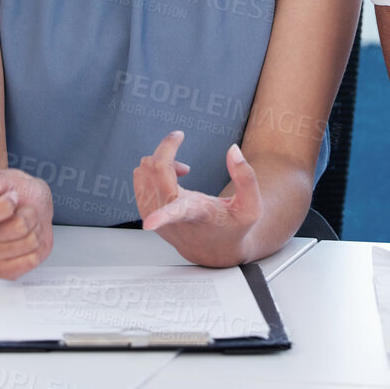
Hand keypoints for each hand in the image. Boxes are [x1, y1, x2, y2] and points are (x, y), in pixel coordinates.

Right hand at [0, 168, 54, 279]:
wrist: (27, 211)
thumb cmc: (17, 196)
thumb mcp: (13, 178)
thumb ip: (0, 179)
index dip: (3, 207)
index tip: (13, 197)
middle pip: (16, 229)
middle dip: (30, 215)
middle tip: (25, 211)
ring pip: (29, 243)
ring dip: (36, 231)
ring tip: (29, 226)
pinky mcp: (1, 271)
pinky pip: (32, 259)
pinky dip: (38, 248)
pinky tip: (28, 241)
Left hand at [134, 132, 260, 268]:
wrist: (214, 250)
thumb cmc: (233, 227)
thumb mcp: (251, 206)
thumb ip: (246, 177)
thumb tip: (233, 149)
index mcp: (197, 215)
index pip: (178, 214)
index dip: (163, 217)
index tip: (150, 224)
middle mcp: (171, 217)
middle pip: (154, 172)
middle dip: (165, 147)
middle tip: (179, 138)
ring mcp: (156, 216)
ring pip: (142, 173)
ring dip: (159, 159)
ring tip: (180, 168)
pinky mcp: (147, 213)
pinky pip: (139, 180)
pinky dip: (151, 168)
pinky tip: (171, 175)